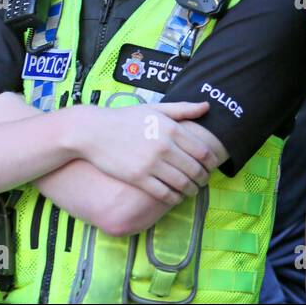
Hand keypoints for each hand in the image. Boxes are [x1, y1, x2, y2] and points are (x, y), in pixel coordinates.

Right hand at [73, 101, 218, 204]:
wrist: (93, 131)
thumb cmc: (125, 119)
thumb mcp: (155, 108)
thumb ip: (183, 109)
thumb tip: (207, 106)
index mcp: (172, 128)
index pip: (202, 150)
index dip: (211, 161)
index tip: (212, 166)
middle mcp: (164, 146)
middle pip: (194, 168)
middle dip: (203, 177)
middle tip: (204, 181)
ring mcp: (151, 164)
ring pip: (181, 183)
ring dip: (191, 190)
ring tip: (193, 190)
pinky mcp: (138, 178)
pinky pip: (164, 193)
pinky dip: (174, 198)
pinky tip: (176, 197)